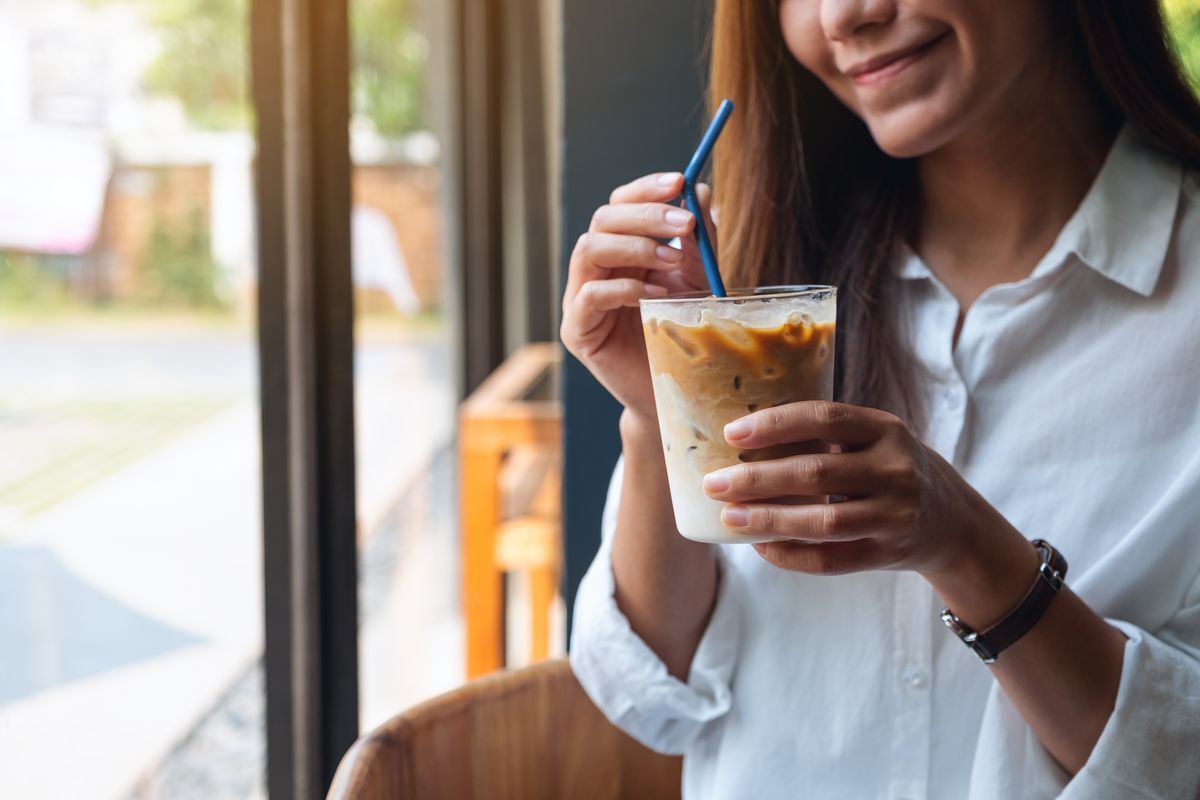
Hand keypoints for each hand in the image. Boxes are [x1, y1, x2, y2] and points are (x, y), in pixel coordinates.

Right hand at [560, 172, 714, 420]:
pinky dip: (623, 288)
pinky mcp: (577, 331)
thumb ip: (698, 240)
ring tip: (672, 259)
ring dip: (634, 246)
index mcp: (620, 250)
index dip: (646, 189)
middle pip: (603, 219)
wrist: (675, 390)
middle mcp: (595, 268)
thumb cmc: (682, 333)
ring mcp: (581, 298)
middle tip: (684, 224)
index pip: (621, 204)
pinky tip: (655, 295)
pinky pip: (590, 296)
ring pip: (589, 248)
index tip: (679, 182)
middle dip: (645, 215)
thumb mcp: (697, 279)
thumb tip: (700, 190)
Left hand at [700, 401, 1004, 578]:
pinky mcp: (888, 554)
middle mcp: (896, 469)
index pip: (825, 418)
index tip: (732, 433)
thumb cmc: (888, 470)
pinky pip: (832, 560)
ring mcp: (896, 515)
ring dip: (770, 520)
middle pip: (817, 473)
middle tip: (715, 483)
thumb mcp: (872, 441)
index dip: (776, 425)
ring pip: (824, 522)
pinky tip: (761, 547)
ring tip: (729, 517)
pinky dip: (791, 555)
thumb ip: (825, 436)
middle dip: (758, 479)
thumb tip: (742, 438)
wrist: (951, 521)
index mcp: (886, 429)